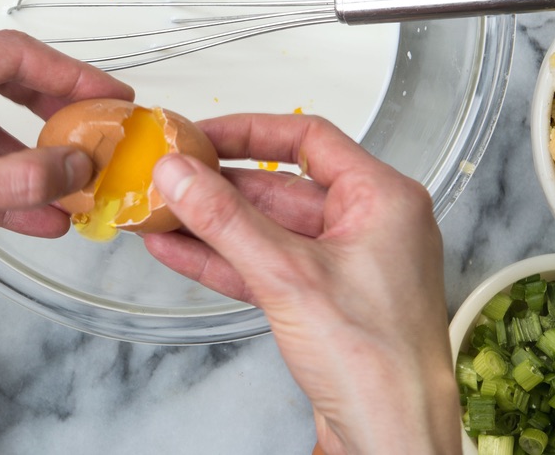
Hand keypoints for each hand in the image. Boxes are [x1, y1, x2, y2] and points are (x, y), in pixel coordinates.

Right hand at [144, 114, 461, 454]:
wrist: (392, 445)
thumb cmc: (379, 366)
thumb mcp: (288, 276)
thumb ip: (226, 220)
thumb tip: (181, 175)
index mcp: (382, 199)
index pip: (309, 138)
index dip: (251, 131)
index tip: (204, 134)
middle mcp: (365, 224)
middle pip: (280, 185)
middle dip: (220, 185)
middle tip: (172, 176)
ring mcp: (341, 264)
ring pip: (266, 228)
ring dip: (213, 223)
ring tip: (162, 210)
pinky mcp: (320, 299)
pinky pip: (264, 264)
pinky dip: (223, 257)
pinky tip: (179, 248)